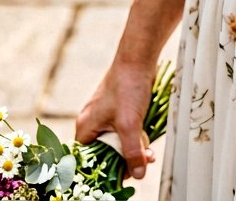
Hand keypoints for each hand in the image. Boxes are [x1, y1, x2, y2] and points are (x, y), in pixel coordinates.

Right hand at [75, 60, 156, 179]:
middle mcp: (92, 123)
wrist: (138, 58)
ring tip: (149, 155)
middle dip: (124, 161)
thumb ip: (132, 152)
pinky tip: (147, 142)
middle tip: (141, 165)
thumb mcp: (130, 124)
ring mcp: (105, 116)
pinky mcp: (117, 111)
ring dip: (133, 150)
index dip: (104, 171)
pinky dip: (135, 138)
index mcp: (86, 127)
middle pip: (104, 154)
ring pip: (117, 143)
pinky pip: (123, 132)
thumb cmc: (128, 86)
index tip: (121, 177)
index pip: (87, 161)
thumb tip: (139, 174)